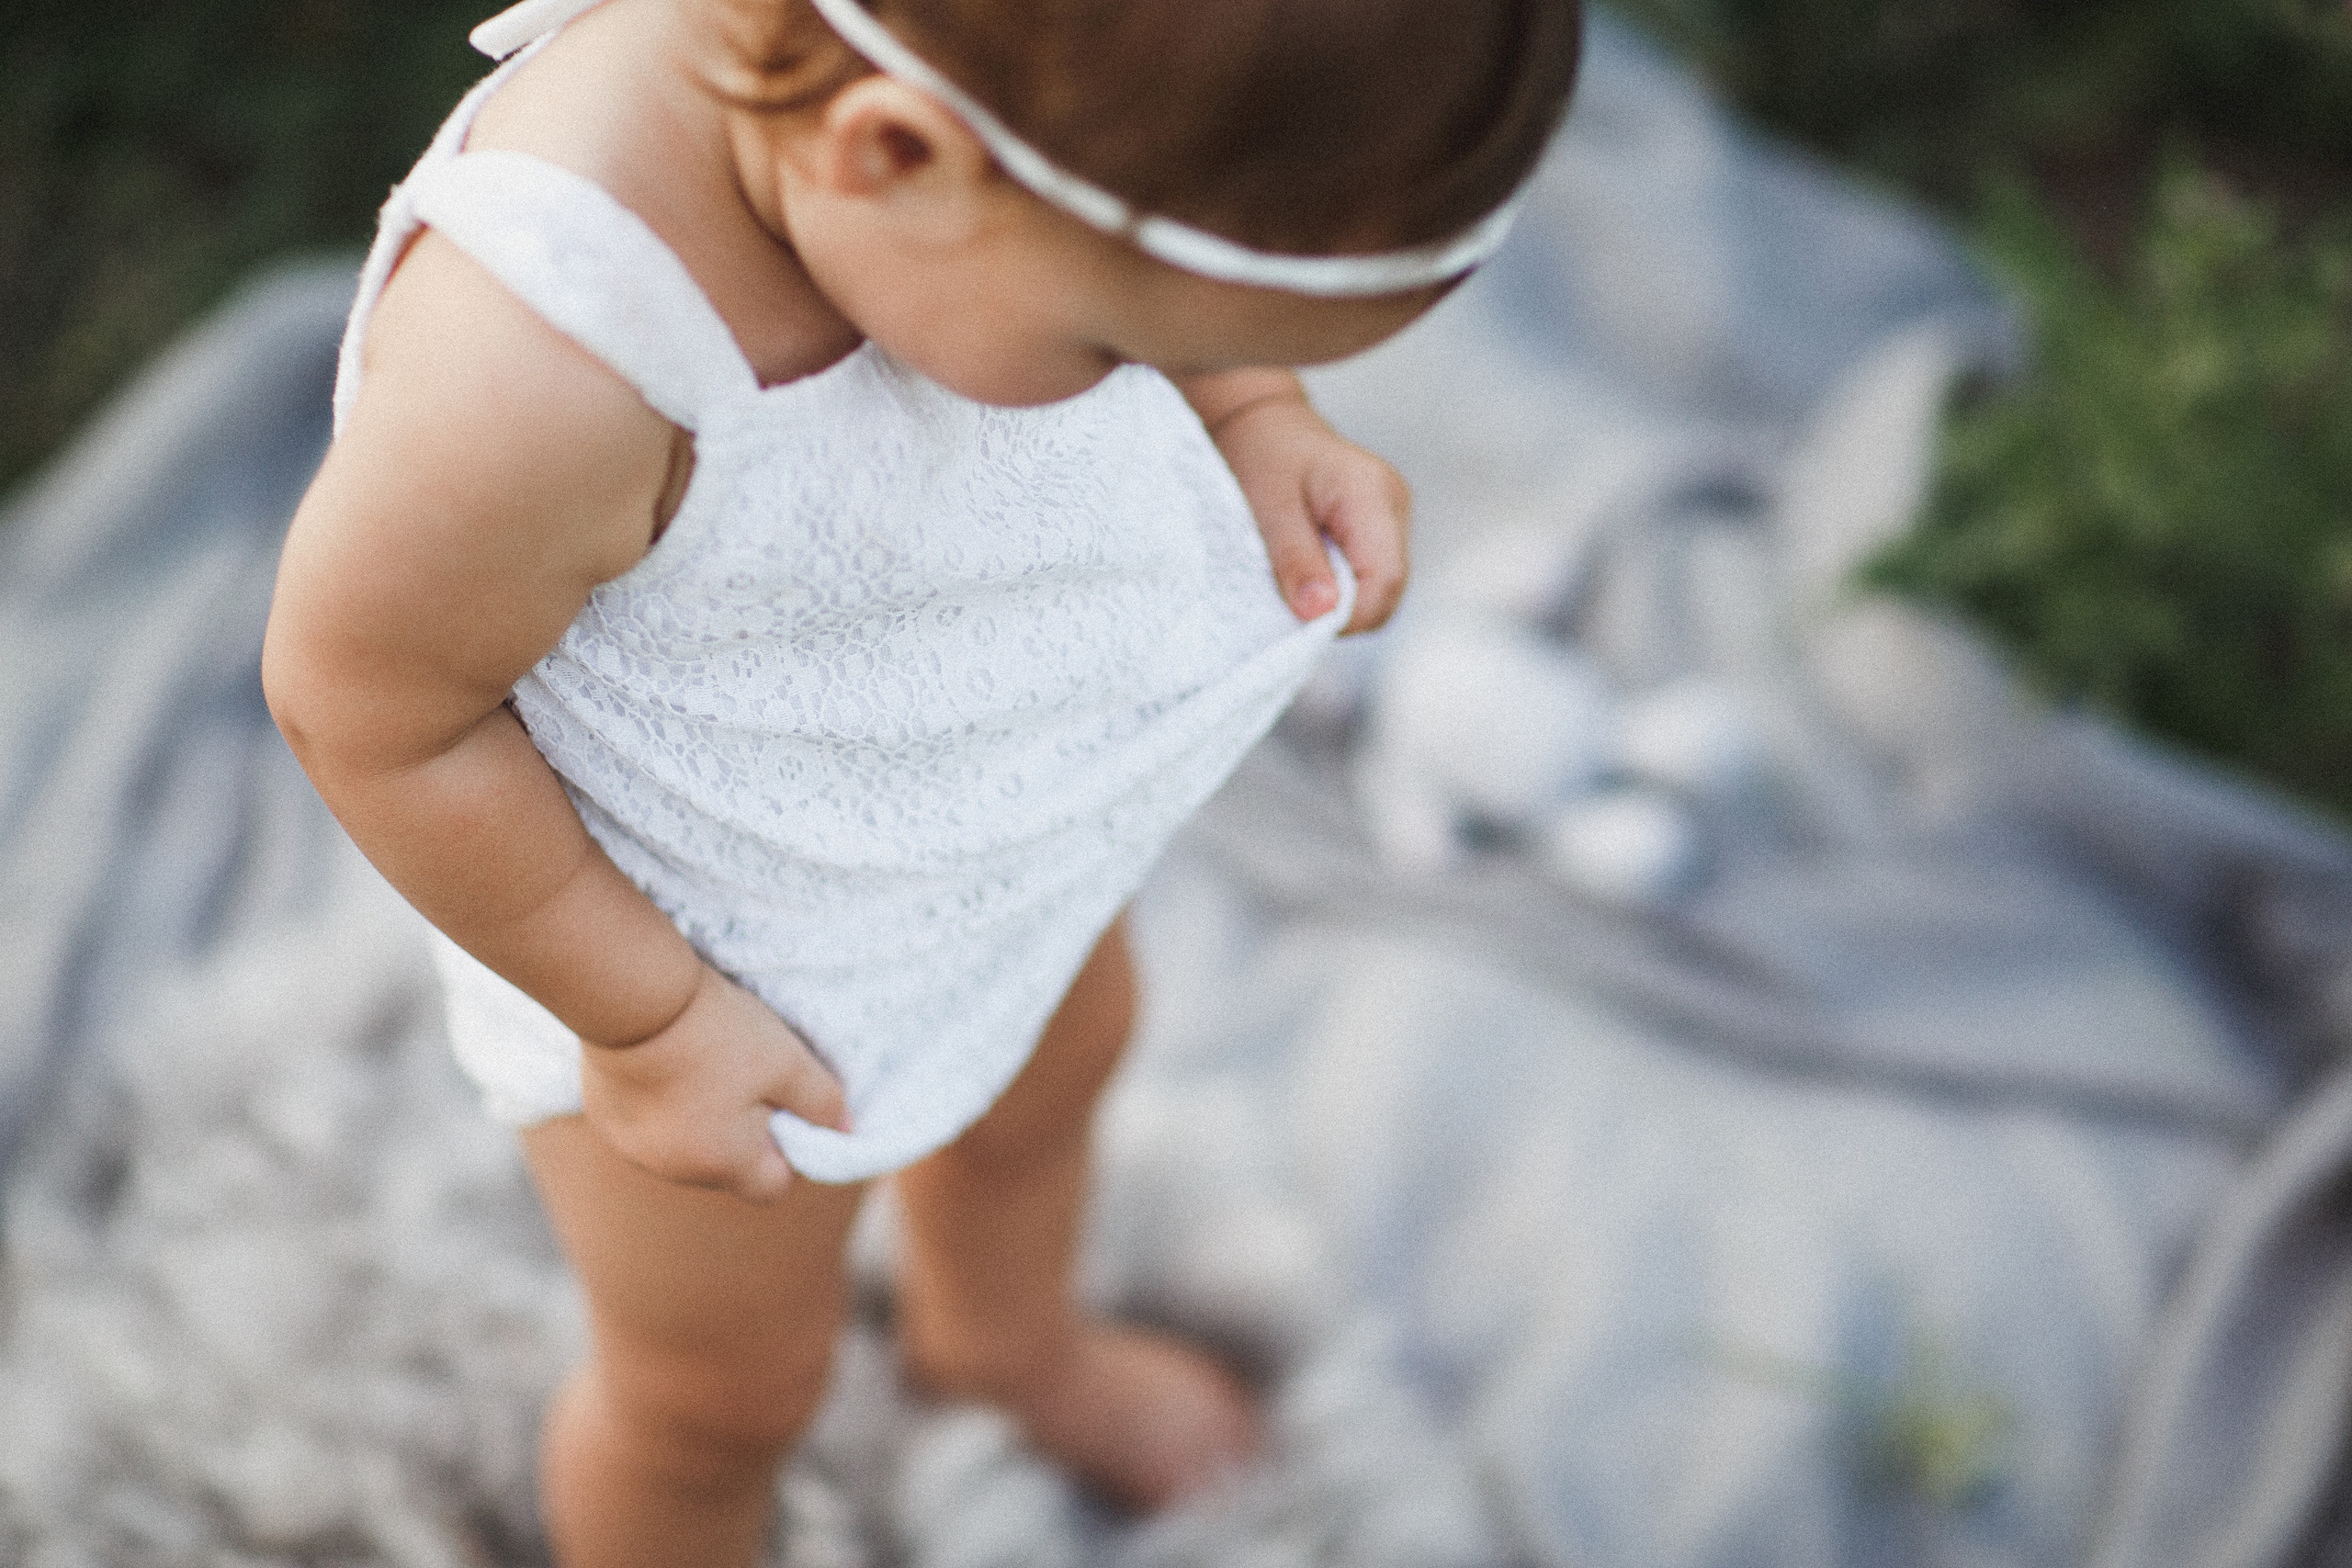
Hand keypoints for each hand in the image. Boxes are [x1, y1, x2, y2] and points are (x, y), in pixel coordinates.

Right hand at [578, 963, 849, 1201]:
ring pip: (686, 1146)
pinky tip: (666, 1062)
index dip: (790, 1151)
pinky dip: (663, 1104)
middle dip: (744, 1134)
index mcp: (723, 1165)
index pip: (773, 1186)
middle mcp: (674, 1170)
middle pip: (727, 1167)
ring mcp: (633, 1148)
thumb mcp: (788, 1062)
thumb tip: (845, 1132)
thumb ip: (823, 1103)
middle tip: (747, 1077)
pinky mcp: (606, 1120)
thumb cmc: (718, 1033)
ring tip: (704, 1064)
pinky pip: (648, 1126)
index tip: (787, 1107)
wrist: (634, 996)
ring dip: (701, 1120)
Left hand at [1193, 378, 1410, 635]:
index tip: (1302, 621)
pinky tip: (1310, 569)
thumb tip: (1320, 613)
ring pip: (1381, 586)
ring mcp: (1391, 515)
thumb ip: (1296, 559)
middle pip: (1389, 588)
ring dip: (1341, 599)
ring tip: (1299, 581)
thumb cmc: (1259, 453)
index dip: (1348, 615)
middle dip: (1345, 611)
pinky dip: (1340, 584)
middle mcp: (1394, 504)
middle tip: (1296, 603)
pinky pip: (1369, 573)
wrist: (1260, 421)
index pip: (1385, 580)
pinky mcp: (1379, 525)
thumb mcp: (1268, 508)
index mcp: (1373, 494)